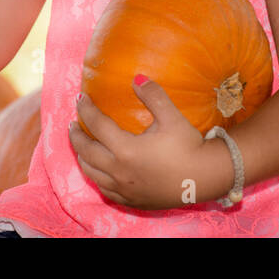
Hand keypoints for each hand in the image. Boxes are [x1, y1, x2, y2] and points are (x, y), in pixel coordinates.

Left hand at [67, 77, 216, 210]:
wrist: (205, 179)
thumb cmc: (189, 147)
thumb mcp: (172, 117)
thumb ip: (153, 95)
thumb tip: (137, 78)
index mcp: (125, 149)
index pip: (96, 125)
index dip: (86, 109)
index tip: (80, 98)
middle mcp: (119, 171)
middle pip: (87, 151)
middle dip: (76, 135)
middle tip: (73, 123)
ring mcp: (123, 188)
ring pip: (92, 173)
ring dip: (83, 157)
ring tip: (82, 145)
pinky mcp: (131, 200)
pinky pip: (105, 189)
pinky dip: (97, 177)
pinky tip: (99, 171)